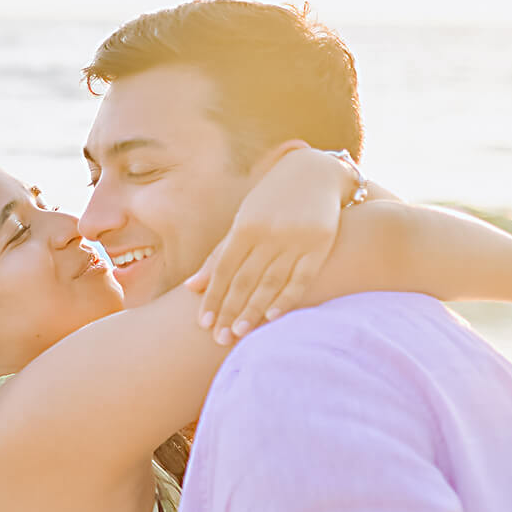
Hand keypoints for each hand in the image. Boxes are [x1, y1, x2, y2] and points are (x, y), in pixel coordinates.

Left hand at [184, 143, 352, 344]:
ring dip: (254, 309)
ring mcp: (296, 238)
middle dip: (231, 310)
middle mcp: (269, 233)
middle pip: (245, 279)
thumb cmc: (271, 200)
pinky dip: (288, 298)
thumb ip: (219, 255)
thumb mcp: (243, 221)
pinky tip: (273, 316)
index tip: (203, 324)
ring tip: (240, 333)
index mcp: (245, 226)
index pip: (223, 268)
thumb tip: (191, 287)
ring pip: (271, 281)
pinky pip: (302, 277)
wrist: (316, 172)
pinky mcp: (320, 243)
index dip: (213, 297)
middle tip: (219, 338)